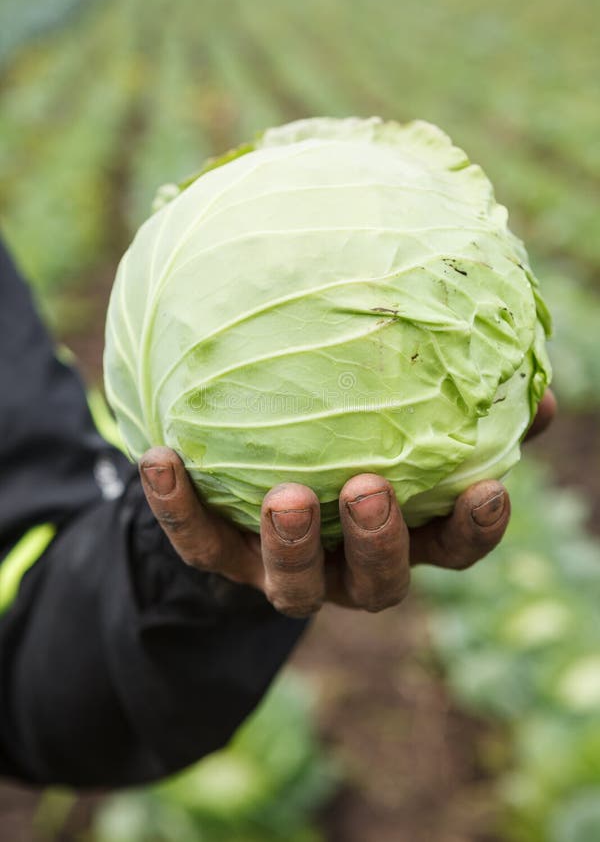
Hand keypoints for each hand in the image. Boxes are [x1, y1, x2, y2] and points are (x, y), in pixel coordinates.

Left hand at [139, 390, 555, 617]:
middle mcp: (348, 566)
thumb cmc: (348, 452)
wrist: (250, 499)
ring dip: (290, 546)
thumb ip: (459, 411)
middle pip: (378, 583)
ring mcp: (286, 571)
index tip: (488, 490)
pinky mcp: (224, 559)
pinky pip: (199, 543)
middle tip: (368, 490)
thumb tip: (536, 389)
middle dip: (379, 544)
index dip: (474, 530)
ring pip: (293, 586)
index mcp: (402, 535)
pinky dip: (177, 509)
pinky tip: (160, 457)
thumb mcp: (404, 431)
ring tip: (283, 497)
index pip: (453, 548)